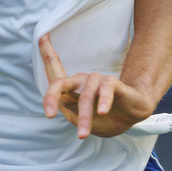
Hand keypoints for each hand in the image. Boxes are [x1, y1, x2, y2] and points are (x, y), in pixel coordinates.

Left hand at [38, 34, 155, 139]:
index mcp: (71, 88)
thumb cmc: (102, 117)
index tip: (41, 35)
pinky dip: (103, 101)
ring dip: (84, 117)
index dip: (46, 51)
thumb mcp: (81, 118)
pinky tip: (102, 111)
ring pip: (85, 96)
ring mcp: (97, 81)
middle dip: (51, 97)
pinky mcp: (113, 84)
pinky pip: (106, 90)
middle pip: (60, 82)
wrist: (130, 118)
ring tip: (83, 135)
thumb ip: (69, 106)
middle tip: (49, 115)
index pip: (55, 68)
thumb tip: (60, 99)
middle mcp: (82, 80)